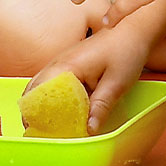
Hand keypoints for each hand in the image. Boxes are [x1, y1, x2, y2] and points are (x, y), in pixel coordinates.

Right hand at [28, 26, 151, 134]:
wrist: (132, 31)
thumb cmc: (126, 52)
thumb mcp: (116, 83)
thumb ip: (101, 106)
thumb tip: (89, 130)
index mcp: (66, 66)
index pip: (41, 93)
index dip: (37, 114)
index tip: (39, 132)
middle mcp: (58, 63)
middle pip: (34, 90)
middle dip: (34, 112)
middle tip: (40, 133)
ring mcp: (61, 63)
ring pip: (41, 87)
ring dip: (42, 105)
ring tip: (47, 127)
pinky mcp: (68, 66)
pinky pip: (52, 84)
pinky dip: (51, 99)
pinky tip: (61, 113)